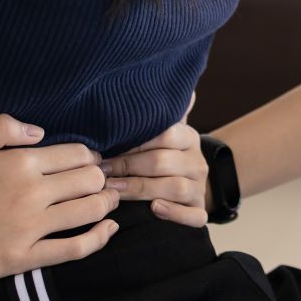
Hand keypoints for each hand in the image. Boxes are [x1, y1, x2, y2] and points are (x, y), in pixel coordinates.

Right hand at [0, 113, 120, 291]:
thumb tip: (39, 132)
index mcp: (20, 163)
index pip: (75, 154)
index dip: (89, 155)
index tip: (88, 160)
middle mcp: (33, 194)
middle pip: (89, 180)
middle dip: (101, 177)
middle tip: (101, 179)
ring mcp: (32, 228)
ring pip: (89, 211)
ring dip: (106, 202)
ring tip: (109, 199)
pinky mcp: (26, 258)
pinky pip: (74, 248)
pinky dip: (99, 238)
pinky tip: (109, 230)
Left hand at [96, 92, 209, 226]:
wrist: (192, 187)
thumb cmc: (165, 158)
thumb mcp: (165, 134)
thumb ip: (160, 114)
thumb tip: (171, 84)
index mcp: (188, 138)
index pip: (166, 135)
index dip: (134, 143)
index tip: (107, 147)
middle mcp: (197, 162)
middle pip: (163, 162)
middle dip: (128, 167)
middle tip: (100, 171)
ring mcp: (200, 188)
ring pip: (175, 188)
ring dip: (141, 190)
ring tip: (114, 191)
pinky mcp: (200, 212)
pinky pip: (193, 216)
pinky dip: (175, 214)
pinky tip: (155, 210)